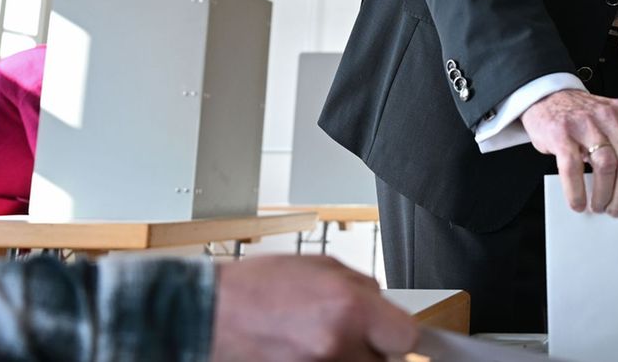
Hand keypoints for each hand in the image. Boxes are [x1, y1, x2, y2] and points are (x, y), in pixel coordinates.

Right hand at [210, 255, 417, 361]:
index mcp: (349, 308)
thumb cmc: (257, 287)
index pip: (407, 337)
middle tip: (354, 333)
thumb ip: (361, 287)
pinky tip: (306, 346)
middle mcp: (338, 344)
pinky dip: (327, 361)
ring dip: (349, 357)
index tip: (392, 330)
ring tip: (321, 337)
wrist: (211, 314)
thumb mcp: (322, 266)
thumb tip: (383, 305)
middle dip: (373, 348)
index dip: (399, 333)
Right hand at [519, 89, 617, 219]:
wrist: (546, 97)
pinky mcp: (561, 132)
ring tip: (599, 206)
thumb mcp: (610, 125)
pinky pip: (573, 168)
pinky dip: (576, 191)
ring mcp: (586, 122)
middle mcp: (610, 116)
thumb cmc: (581, 118)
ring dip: (604, 194)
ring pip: (606, 165)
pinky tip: (578, 202)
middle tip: (617, 210)